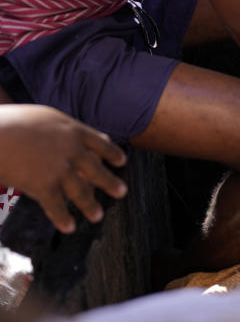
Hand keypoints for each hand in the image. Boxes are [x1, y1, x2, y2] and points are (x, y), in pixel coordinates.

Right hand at [0, 105, 126, 233]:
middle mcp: (72, 150)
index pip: (101, 143)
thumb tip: (68, 134)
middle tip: (122, 192)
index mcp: (73, 130)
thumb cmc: (13, 121)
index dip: (112, 153)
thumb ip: (61, 129)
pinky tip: (69, 227)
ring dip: (90, 205)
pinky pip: (56, 206)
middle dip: (110, 183)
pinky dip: (63, 218)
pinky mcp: (42, 185)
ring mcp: (59, 169)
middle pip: (96, 170)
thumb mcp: (45, 117)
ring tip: (97, 216)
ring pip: (81, 191)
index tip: (122, 161)